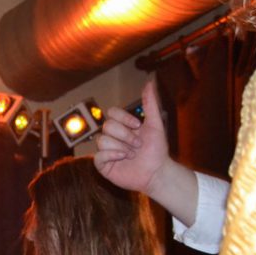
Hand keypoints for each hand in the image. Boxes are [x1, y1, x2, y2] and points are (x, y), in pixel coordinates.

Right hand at [93, 80, 170, 196]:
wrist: (156, 172)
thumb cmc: (157, 150)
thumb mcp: (155, 124)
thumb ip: (150, 104)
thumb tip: (150, 82)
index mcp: (122, 126)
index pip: (112, 113)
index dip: (123, 118)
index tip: (138, 126)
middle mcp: (112, 137)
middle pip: (107, 126)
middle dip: (125, 135)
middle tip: (138, 145)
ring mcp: (106, 151)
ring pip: (102, 141)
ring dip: (121, 147)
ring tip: (132, 155)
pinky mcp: (102, 165)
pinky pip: (98, 156)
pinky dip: (112, 155)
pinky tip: (122, 159)